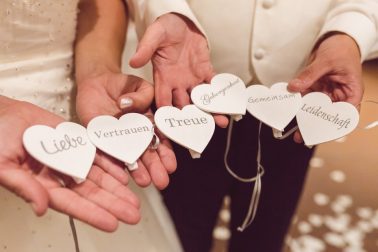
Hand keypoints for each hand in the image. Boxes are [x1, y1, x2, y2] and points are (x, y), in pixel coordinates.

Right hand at [0, 97, 139, 231]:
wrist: (1, 113)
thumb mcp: (3, 166)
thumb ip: (24, 187)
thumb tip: (41, 208)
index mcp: (43, 185)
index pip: (73, 204)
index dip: (93, 214)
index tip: (113, 224)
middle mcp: (61, 175)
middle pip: (92, 193)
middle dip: (113, 204)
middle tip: (133, 214)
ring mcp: (70, 158)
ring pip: (98, 176)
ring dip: (117, 187)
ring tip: (134, 199)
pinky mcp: (76, 142)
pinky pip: (96, 154)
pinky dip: (111, 163)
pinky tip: (124, 173)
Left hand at [76, 69, 175, 188]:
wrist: (99, 82)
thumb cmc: (123, 85)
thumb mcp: (141, 85)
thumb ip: (144, 95)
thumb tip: (128, 105)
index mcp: (150, 124)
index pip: (160, 140)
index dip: (166, 153)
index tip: (171, 165)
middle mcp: (136, 135)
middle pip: (147, 153)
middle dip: (155, 168)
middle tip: (162, 182)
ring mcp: (119, 139)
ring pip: (130, 157)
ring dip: (138, 171)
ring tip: (145, 182)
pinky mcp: (101, 139)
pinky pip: (107, 153)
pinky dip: (114, 164)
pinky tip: (122, 175)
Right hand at [130, 13, 228, 126]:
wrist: (180, 21)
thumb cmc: (165, 28)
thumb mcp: (154, 35)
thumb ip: (145, 48)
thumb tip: (134, 61)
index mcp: (163, 78)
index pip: (163, 101)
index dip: (166, 116)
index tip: (171, 130)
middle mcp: (177, 82)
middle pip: (184, 105)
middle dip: (192, 120)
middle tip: (200, 133)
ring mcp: (192, 78)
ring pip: (201, 98)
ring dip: (210, 111)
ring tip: (220, 122)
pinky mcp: (205, 70)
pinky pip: (213, 84)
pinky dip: (219, 94)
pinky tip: (227, 103)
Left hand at [288, 33, 362, 142]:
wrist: (336, 40)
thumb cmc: (341, 49)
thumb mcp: (327, 61)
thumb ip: (310, 74)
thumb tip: (295, 86)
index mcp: (351, 92)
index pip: (346, 114)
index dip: (335, 125)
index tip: (322, 131)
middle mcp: (340, 95)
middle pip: (329, 115)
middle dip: (316, 125)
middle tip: (303, 135)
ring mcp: (327, 93)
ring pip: (316, 110)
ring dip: (305, 118)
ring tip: (296, 130)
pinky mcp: (317, 89)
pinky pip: (307, 99)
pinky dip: (299, 105)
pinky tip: (291, 112)